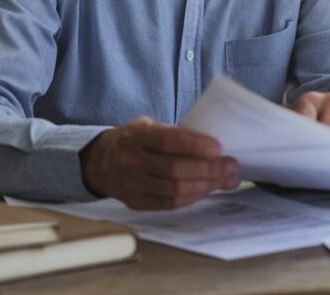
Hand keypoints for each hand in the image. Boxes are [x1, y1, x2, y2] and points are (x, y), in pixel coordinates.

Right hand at [79, 115, 238, 209]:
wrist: (98, 162)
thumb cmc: (133, 140)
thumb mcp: (148, 125)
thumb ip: (175, 133)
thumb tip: (213, 146)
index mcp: (136, 137)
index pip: (168, 141)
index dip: (194, 145)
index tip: (218, 147)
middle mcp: (132, 162)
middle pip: (175, 170)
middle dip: (209, 169)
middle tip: (231, 165)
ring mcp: (133, 185)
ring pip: (175, 189)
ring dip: (206, 185)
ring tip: (225, 178)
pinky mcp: (136, 202)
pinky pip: (170, 203)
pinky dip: (192, 196)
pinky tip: (207, 189)